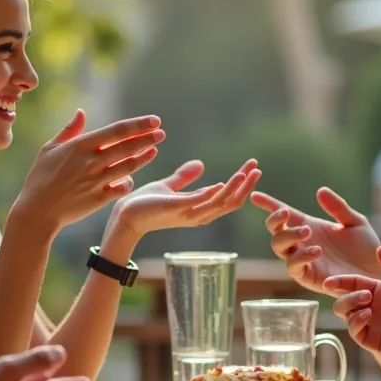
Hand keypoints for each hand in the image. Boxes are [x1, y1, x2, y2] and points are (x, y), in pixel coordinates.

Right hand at [14, 110, 164, 231]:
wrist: (36, 211)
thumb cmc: (39, 178)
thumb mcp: (49, 149)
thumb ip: (69, 130)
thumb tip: (81, 112)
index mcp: (81, 146)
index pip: (117, 131)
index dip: (138, 125)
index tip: (154, 120)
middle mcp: (91, 162)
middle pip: (127, 147)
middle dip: (147, 138)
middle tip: (161, 133)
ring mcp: (97, 181)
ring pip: (128, 166)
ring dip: (144, 158)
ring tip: (154, 149)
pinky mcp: (99, 198)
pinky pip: (121, 188)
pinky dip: (128, 182)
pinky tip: (131, 177)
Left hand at [110, 159, 261, 239]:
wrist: (124, 215)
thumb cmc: (145, 204)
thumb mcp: (169, 187)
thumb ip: (184, 178)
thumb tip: (201, 164)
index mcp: (198, 209)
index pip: (228, 199)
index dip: (242, 184)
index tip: (252, 168)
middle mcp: (197, 215)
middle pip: (229, 203)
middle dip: (245, 185)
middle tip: (256, 168)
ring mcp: (186, 213)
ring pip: (219, 204)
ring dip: (235, 188)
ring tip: (246, 172)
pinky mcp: (174, 208)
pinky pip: (198, 203)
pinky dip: (212, 194)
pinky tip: (222, 182)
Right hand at [250, 188, 380, 294]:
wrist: (379, 272)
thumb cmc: (367, 248)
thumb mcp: (355, 222)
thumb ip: (338, 208)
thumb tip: (320, 191)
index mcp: (310, 227)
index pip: (284, 215)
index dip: (268, 205)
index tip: (255, 195)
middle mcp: (302, 244)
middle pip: (275, 231)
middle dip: (275, 220)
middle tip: (286, 212)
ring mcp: (303, 261)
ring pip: (279, 248)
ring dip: (288, 236)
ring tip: (307, 231)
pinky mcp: (309, 277)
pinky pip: (294, 268)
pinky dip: (300, 257)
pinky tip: (316, 250)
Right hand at [324, 246, 380, 365]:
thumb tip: (379, 248)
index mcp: (378, 290)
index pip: (352, 282)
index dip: (339, 281)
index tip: (330, 281)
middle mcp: (370, 305)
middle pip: (343, 298)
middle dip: (347, 294)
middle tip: (365, 295)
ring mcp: (370, 323)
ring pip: (344, 313)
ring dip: (350, 306)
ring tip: (367, 305)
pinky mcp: (371, 339)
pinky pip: (354, 330)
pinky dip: (355, 322)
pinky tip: (367, 316)